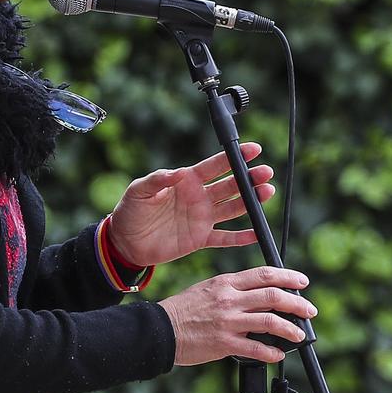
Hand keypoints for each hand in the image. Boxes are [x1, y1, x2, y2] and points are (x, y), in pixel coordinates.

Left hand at [108, 143, 275, 267]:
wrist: (124, 242)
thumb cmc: (130, 211)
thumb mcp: (138, 191)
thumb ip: (157, 180)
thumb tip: (178, 172)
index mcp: (187, 181)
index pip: (215, 166)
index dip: (234, 158)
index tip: (252, 149)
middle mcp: (199, 198)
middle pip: (231, 186)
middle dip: (249, 179)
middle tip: (265, 173)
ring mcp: (202, 218)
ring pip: (233, 208)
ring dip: (251, 201)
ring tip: (267, 192)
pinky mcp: (200, 239)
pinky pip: (225, 238)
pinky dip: (241, 237)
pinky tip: (257, 233)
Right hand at [158, 266, 316, 366]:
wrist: (159, 330)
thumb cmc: (182, 311)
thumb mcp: (207, 289)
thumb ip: (233, 290)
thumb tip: (260, 297)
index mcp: (226, 283)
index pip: (264, 275)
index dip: (288, 278)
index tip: (302, 282)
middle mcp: (229, 300)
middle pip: (274, 297)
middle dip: (298, 304)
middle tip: (309, 311)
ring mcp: (227, 322)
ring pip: (270, 322)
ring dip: (291, 330)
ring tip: (298, 335)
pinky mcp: (224, 343)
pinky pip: (256, 348)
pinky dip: (272, 352)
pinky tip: (277, 354)